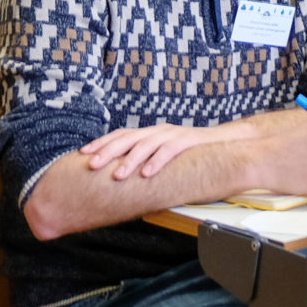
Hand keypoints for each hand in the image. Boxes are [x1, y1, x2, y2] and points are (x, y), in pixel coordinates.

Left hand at [80, 120, 241, 180]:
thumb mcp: (163, 154)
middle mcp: (158, 131)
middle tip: (92, 165)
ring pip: (146, 144)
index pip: (120, 134)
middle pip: (128, 138)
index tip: (83, 154)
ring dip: (129, 160)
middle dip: (108, 151)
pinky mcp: (187, 142)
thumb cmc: (190, 154)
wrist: (223, 143)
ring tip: (117, 176)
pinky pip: (169, 151)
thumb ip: (146, 160)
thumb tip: (120, 175)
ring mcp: (173, 134)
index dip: (101, 143)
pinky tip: (146, 174)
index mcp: (149, 133)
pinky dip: (156, 163)